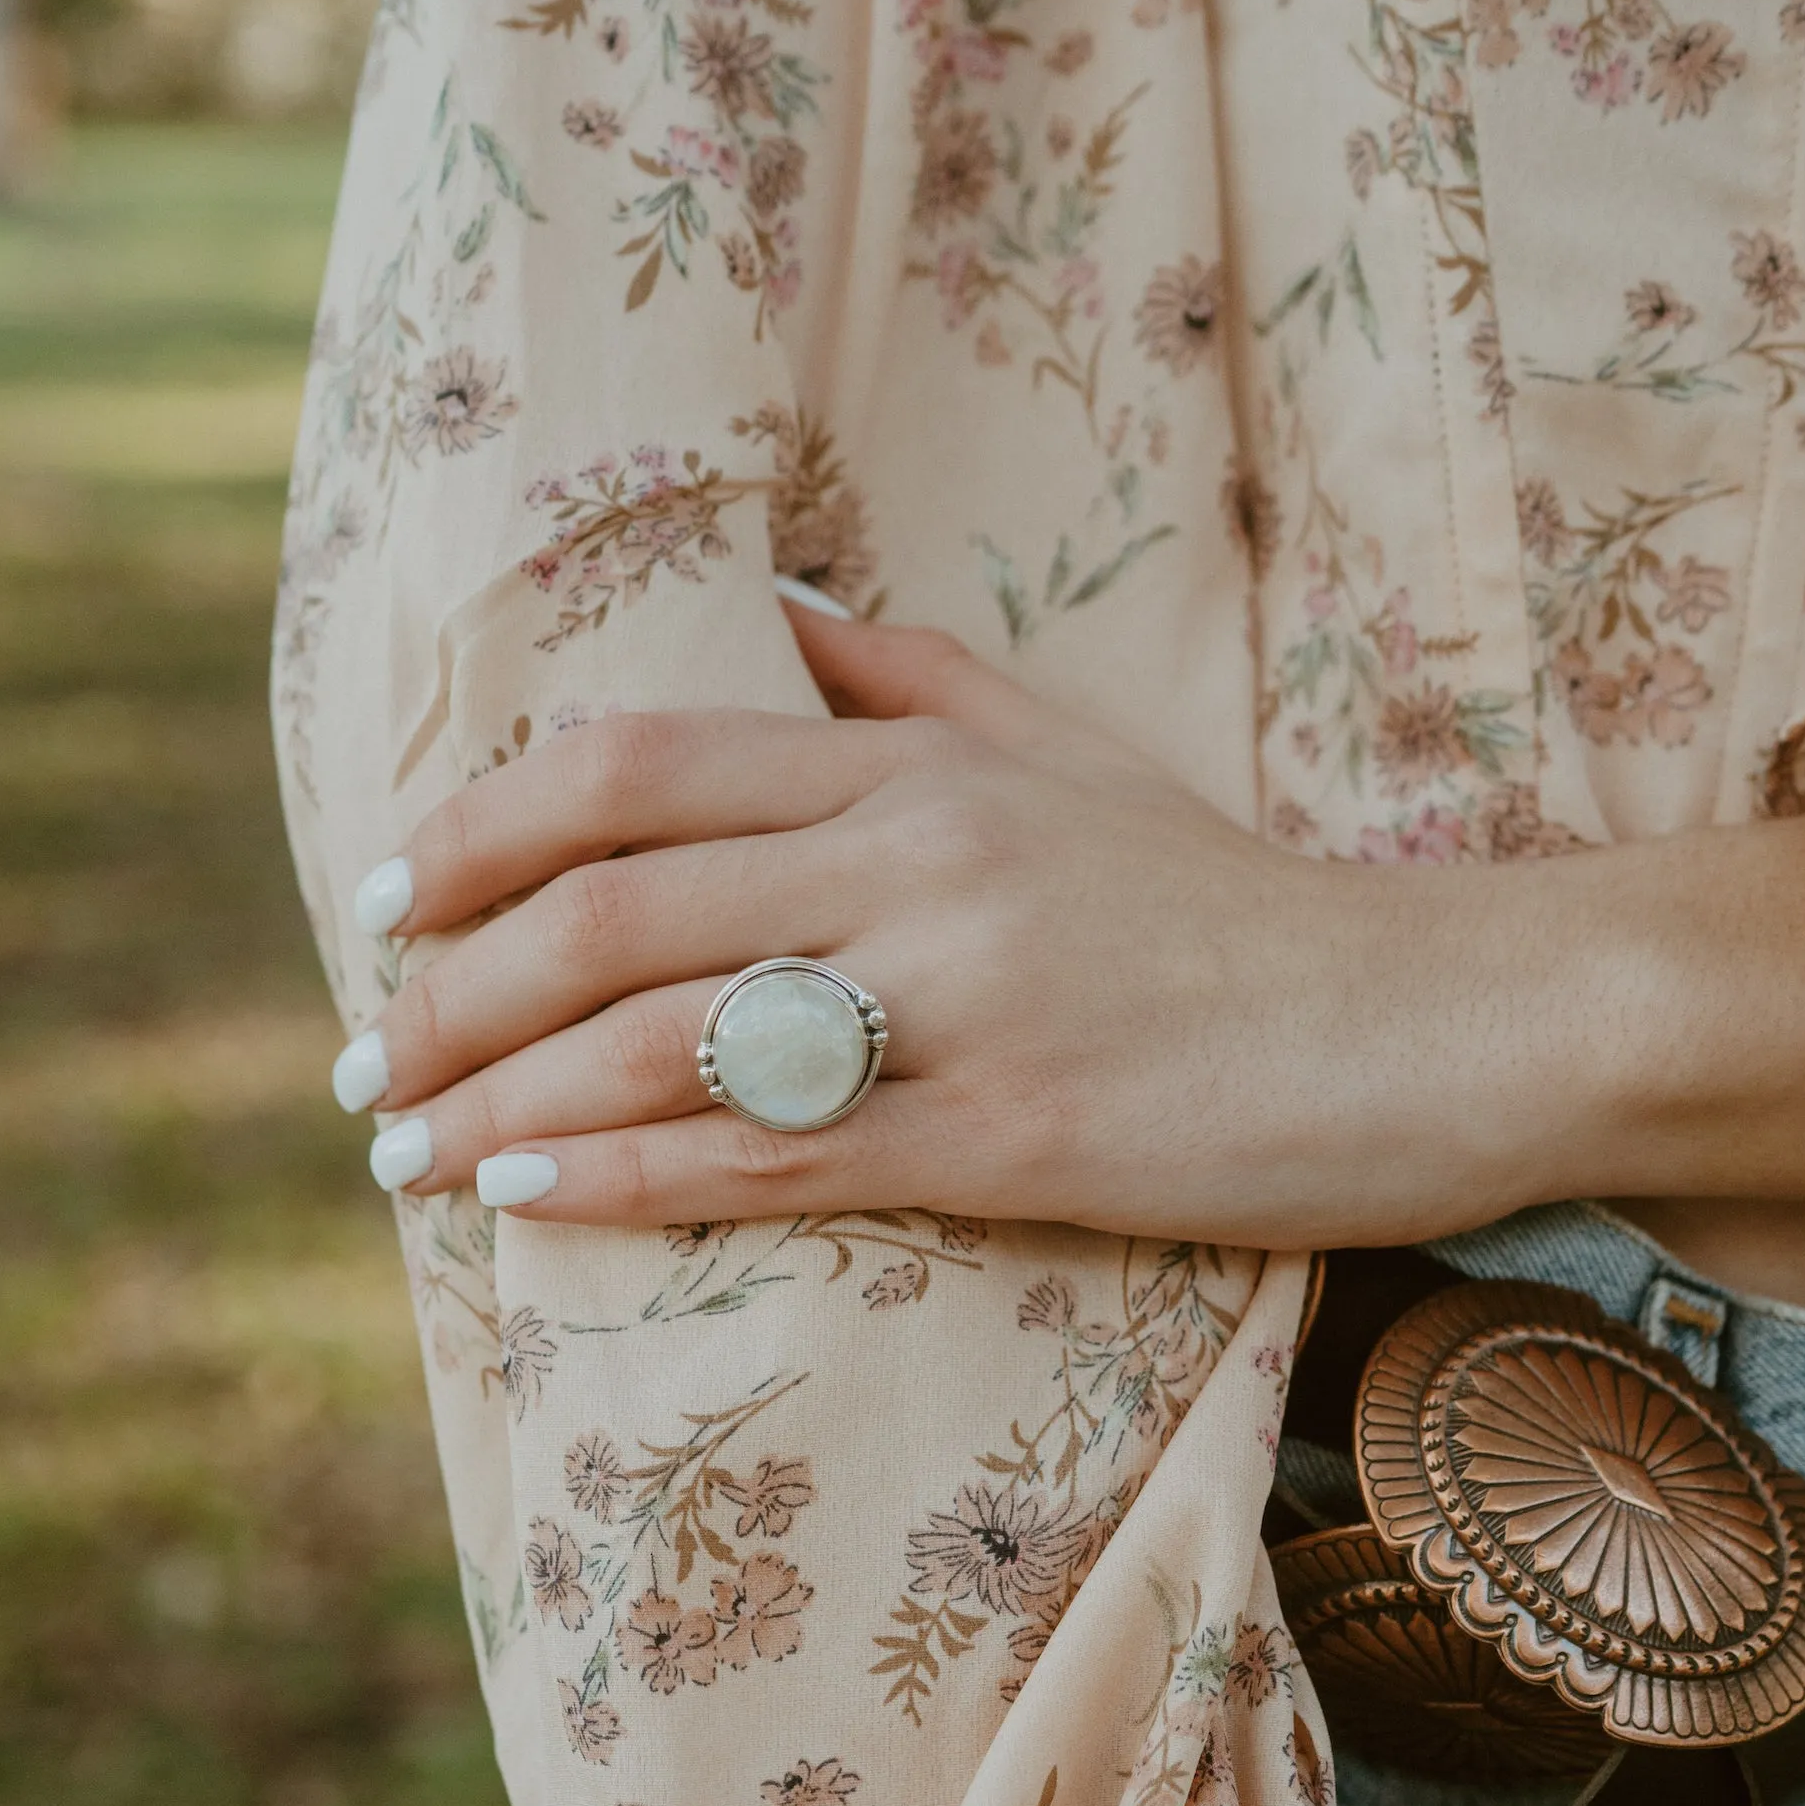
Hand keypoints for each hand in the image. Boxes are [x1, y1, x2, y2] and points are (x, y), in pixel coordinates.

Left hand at [335, 590, 1804, 1251]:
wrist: (1445, 1019)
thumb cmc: (1243, 905)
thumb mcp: (1079, 753)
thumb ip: (914, 675)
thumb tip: (769, 602)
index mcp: (918, 762)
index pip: (639, 762)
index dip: (486, 827)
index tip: (393, 898)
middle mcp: (920, 859)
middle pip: (614, 906)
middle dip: (452, 990)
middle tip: (360, 1065)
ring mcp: (965, 997)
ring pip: (666, 1037)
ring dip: (500, 1101)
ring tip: (400, 1154)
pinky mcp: (1015, 1131)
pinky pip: (772, 1151)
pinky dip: (622, 1177)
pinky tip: (524, 1203)